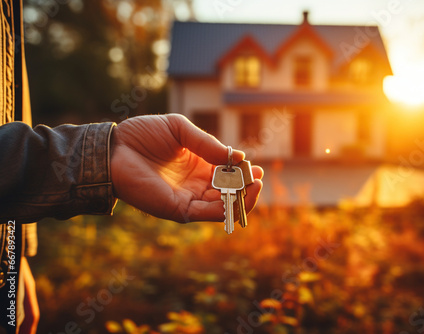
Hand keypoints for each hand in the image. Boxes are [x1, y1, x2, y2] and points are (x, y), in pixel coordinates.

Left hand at [110, 114, 263, 222]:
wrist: (115, 148)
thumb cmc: (143, 135)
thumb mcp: (181, 129)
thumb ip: (208, 143)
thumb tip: (238, 156)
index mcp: (198, 167)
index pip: (228, 176)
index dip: (245, 174)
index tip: (257, 168)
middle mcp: (196, 185)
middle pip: (230, 194)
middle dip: (248, 187)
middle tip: (258, 177)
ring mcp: (188, 199)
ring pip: (225, 206)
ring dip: (244, 198)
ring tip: (254, 184)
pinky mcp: (179, 209)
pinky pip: (210, 213)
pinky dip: (229, 207)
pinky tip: (240, 193)